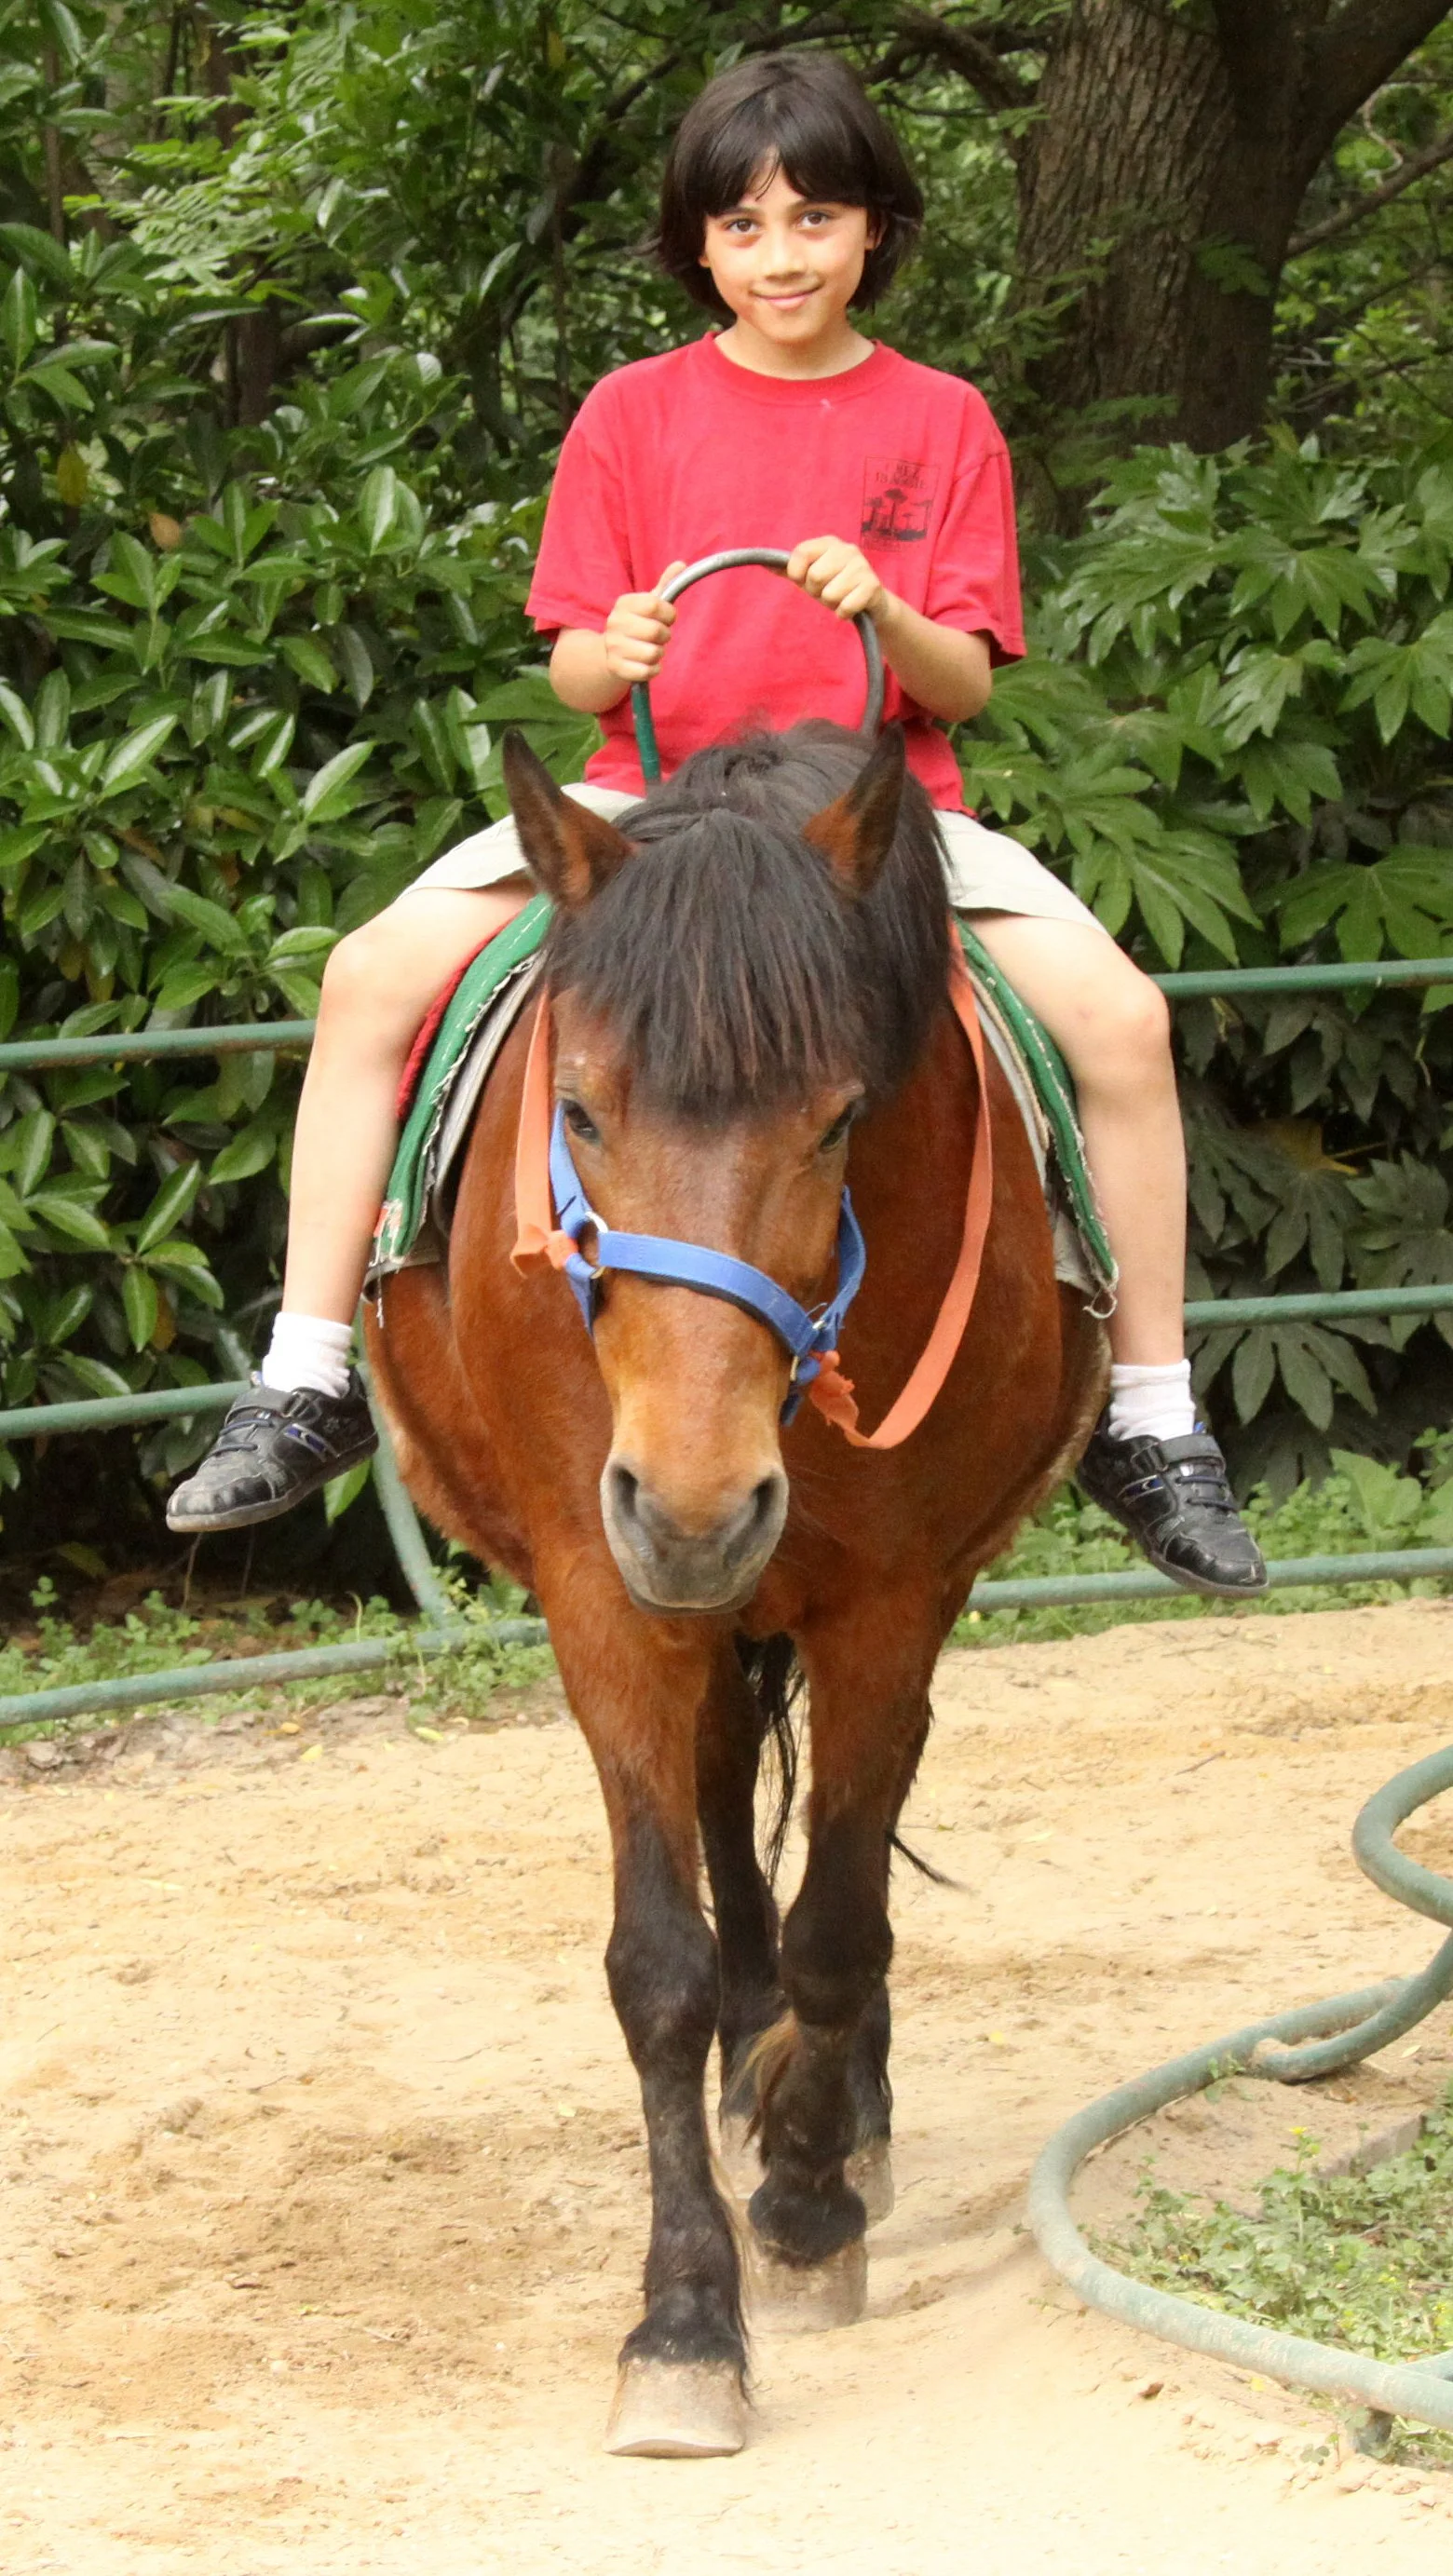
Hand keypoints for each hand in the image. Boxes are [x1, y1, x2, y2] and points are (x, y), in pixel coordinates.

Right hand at [602, 561, 686, 684]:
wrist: (610, 651)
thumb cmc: (638, 624)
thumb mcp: (649, 603)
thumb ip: (666, 585)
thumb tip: (682, 564)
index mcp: (624, 603)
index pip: (655, 605)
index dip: (668, 614)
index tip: (667, 617)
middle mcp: (614, 623)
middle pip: (656, 631)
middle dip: (665, 635)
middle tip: (659, 636)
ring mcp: (613, 646)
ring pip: (654, 653)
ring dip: (659, 653)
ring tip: (651, 649)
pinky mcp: (615, 667)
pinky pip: (647, 672)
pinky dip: (653, 670)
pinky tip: (647, 664)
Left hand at [786, 535, 887, 622]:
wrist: (871, 602)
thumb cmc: (835, 586)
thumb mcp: (810, 576)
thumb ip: (789, 569)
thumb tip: (765, 564)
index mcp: (829, 542)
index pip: (801, 552)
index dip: (796, 573)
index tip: (802, 581)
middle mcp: (847, 549)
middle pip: (814, 576)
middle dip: (816, 592)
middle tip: (826, 591)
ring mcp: (862, 566)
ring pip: (829, 594)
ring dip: (831, 604)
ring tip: (841, 598)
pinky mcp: (872, 586)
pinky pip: (844, 607)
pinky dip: (843, 613)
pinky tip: (851, 607)